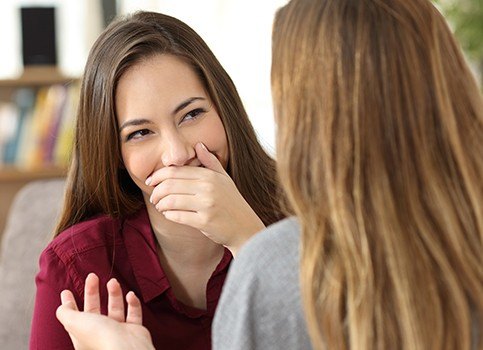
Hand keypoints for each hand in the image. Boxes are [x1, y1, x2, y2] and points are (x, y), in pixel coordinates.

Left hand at [55, 273, 153, 349]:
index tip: (66, 291)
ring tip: (113, 281)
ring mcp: (118, 331)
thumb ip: (65, 313)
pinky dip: (132, 303)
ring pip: (115, 308)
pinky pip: (133, 313)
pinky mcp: (134, 329)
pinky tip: (130, 295)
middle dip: (92, 292)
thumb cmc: (100, 338)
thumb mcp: (74, 322)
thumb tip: (62, 306)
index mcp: (83, 335)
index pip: (74, 317)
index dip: (70, 304)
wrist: (127, 348)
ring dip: (114, 294)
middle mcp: (100, 334)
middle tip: (92, 276)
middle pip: (94, 309)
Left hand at [148, 142, 264, 255]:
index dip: (158, 175)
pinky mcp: (204, 221)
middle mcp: (208, 188)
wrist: (245, 227)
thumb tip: (198, 145)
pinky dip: (169, 215)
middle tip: (154, 197)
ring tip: (160, 206)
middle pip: (169, 185)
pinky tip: (169, 214)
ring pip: (170, 201)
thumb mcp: (224, 178)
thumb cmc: (233, 202)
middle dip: (156, 191)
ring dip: (160, 204)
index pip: (175, 171)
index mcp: (210, 176)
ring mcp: (207, 205)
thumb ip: (210, 161)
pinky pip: (177, 216)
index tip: (151, 181)